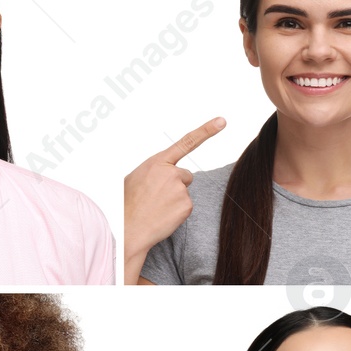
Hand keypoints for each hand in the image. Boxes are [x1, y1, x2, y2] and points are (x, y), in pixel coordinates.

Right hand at [123, 118, 224, 281]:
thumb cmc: (128, 203)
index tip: (222, 121)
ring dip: (174, 199)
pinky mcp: (187, 205)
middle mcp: (171, 172)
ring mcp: (180, 189)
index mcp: (157, 162)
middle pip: (185, 175)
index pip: (186, 142)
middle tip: (156, 198)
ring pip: (184, 192)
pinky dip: (176, 212)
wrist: (128, 228)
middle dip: (175, 185)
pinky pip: (185, 207)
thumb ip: (155, 170)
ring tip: (156, 207)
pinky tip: (162, 216)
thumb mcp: (136, 177)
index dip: (207, 130)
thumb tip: (163, 173)